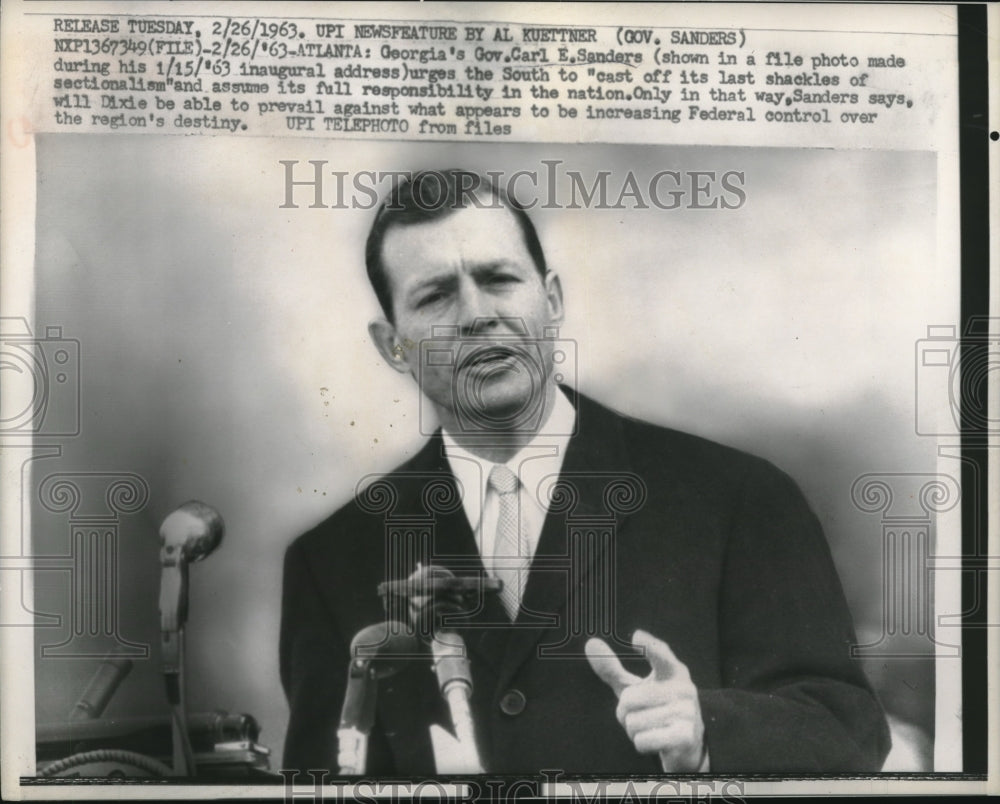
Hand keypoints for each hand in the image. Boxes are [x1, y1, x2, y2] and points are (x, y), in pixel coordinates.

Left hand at [585, 629, 706, 771]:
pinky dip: (641, 744)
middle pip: (629, 699)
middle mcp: (683, 688)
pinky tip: (655, 740)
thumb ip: (613, 669)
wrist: (687, 741)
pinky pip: (643, 740)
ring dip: (633, 730)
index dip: (649, 646)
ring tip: (649, 727)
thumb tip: (591, 642)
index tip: (637, 636)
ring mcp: (687, 712)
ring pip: (633, 723)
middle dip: (625, 712)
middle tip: (640, 713)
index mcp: (672, 671)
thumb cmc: (656, 707)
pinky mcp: (685, 736)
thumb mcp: (636, 687)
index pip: (661, 655)